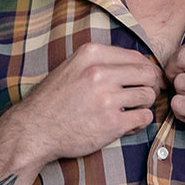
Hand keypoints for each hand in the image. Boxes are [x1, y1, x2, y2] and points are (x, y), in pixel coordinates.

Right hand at [6, 42, 163, 164]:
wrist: (34, 130)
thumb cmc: (54, 100)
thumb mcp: (72, 67)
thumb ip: (101, 61)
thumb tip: (137, 63)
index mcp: (91, 54)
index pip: (137, 56)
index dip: (146, 69)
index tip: (145, 80)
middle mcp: (100, 73)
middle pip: (148, 74)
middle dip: (150, 86)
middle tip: (142, 96)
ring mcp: (107, 98)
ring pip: (148, 96)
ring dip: (144, 105)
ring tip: (131, 111)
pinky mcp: (112, 123)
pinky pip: (144, 118)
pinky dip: (139, 122)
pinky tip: (127, 125)